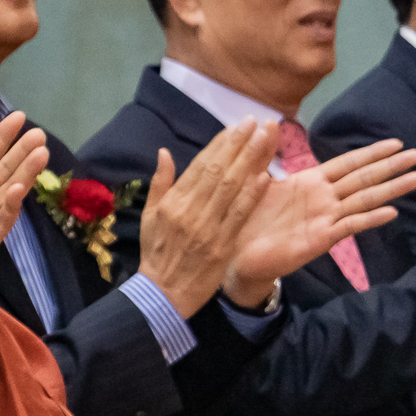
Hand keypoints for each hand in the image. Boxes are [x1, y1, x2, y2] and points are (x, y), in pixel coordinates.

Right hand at [131, 119, 272, 312]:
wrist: (163, 292)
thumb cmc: (157, 252)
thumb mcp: (149, 216)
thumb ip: (160, 183)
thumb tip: (165, 152)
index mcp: (172, 203)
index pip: (200, 166)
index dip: (221, 144)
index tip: (238, 125)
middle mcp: (189, 211)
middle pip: (218, 172)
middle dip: (239, 145)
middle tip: (257, 123)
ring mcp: (207, 228)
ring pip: (231, 188)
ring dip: (251, 161)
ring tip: (266, 139)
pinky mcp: (222, 244)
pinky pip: (239, 215)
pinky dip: (251, 195)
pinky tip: (265, 176)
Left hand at [227, 137, 415, 300]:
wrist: (235, 252)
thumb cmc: (247, 215)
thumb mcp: (253, 178)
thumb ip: (263, 152)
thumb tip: (269, 121)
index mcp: (310, 182)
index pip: (347, 164)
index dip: (370, 153)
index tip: (396, 143)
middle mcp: (323, 198)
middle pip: (362, 178)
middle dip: (389, 167)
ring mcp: (325, 218)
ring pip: (363, 200)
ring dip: (390, 189)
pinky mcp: (320, 238)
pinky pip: (348, 226)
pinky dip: (369, 219)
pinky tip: (391, 212)